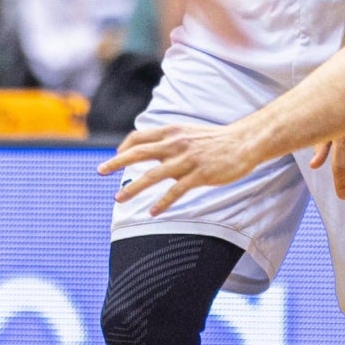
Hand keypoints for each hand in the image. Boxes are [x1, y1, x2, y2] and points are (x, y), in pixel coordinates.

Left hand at [102, 120, 264, 215]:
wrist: (244, 142)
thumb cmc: (217, 140)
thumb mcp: (189, 133)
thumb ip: (170, 140)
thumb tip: (152, 151)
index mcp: (172, 132)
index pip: (140, 137)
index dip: (124, 147)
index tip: (115, 157)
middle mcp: (176, 144)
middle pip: (138, 153)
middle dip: (116, 163)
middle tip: (100, 172)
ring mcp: (187, 160)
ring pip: (153, 175)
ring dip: (133, 188)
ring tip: (118, 199)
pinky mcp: (200, 175)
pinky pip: (176, 191)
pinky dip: (162, 202)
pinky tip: (152, 212)